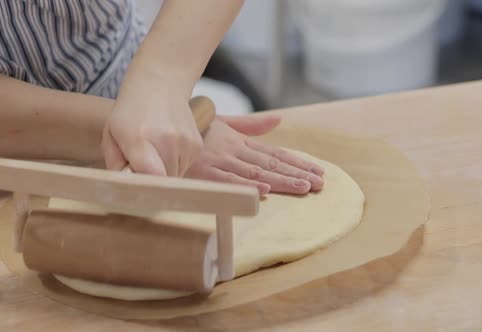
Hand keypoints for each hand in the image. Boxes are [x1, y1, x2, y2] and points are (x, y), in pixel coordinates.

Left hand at [101, 91, 202, 176]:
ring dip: (165, 173)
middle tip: (141, 167)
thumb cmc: (131, 112)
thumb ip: (116, 165)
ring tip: (155, 153)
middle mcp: (167, 142)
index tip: (136, 184)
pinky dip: (175, 164)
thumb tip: (126, 188)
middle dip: (152, 181)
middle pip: (163, 183)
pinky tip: (167, 147)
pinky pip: (185, 167)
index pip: (150, 177)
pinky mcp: (197, 145)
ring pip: (175, 177)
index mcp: (139, 139)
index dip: (144, 186)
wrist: (160, 85)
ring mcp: (186, 143)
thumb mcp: (111, 135)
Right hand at [186, 116, 324, 194]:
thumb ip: (251, 125)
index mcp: (240, 141)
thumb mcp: (224, 123)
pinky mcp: (204, 174)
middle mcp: (234, 151)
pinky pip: (228, 182)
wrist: (161, 127)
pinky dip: (246, 187)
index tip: (318, 172)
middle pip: (271, 164)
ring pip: (256, 173)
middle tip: (320, 184)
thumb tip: (278, 120)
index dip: (298, 163)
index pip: (275, 154)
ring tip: (303, 188)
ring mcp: (220, 162)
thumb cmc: (194, 129)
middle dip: (297, 174)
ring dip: (281, 181)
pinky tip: (264, 192)